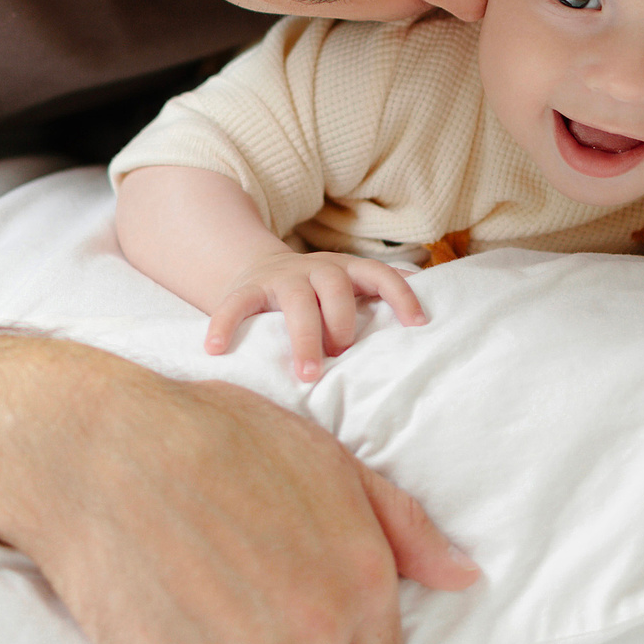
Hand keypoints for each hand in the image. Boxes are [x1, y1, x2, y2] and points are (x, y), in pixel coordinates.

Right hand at [0, 348, 477, 643]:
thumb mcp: (323, 460)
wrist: (99, 448)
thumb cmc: (204, 438)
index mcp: (362, 581)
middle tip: (240, 615)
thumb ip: (400, 526)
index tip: (298, 626)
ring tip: (199, 608)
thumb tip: (463, 576)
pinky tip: (164, 621)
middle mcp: (319, 634)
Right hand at [208, 252, 428, 382]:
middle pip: (335, 288)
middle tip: (343, 358)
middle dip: (343, 324)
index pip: (380, 273)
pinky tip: (215, 349)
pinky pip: (235, 305)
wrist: (258, 270)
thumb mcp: (347, 289)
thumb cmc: (315, 295)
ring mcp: (280, 278)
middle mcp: (315, 268)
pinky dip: (225, 324)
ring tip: (308, 374)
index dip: (401, 294)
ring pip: (296, 299)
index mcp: (345, 270)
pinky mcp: (247, 289)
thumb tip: (427, 322)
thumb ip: (377, 300)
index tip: (417, 325)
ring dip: (304, 336)